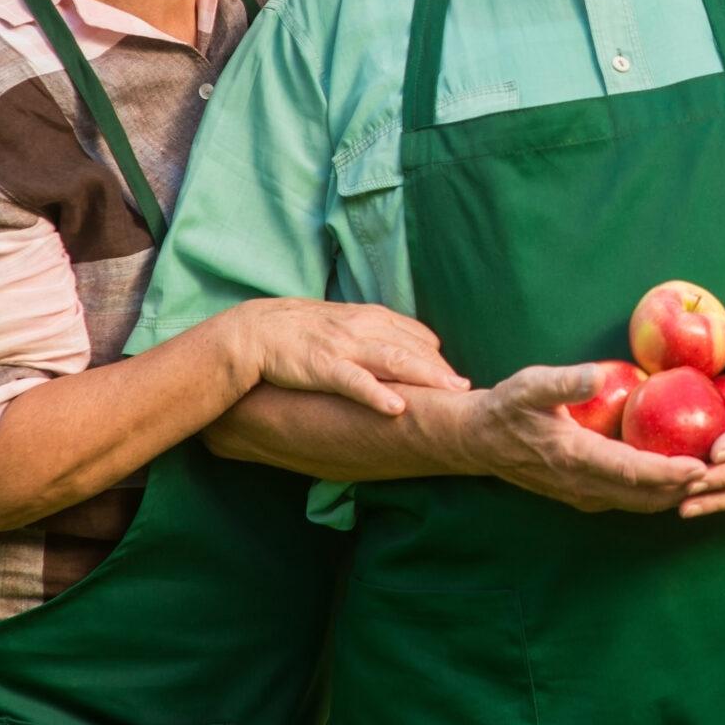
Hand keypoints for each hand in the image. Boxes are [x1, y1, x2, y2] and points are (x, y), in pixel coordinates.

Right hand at [235, 298, 466, 417]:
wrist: (254, 330)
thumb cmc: (302, 331)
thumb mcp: (347, 325)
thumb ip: (379, 334)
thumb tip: (414, 349)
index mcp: (373, 317)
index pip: (418, 338)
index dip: (439, 361)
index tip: (457, 382)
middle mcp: (365, 327)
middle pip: (415, 348)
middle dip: (443, 370)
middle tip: (470, 392)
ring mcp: (345, 345)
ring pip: (395, 359)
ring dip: (426, 377)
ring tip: (452, 394)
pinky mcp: (323, 365)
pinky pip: (355, 381)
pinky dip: (377, 393)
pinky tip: (396, 407)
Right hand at [465, 364, 707, 512]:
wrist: (478, 442)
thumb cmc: (507, 408)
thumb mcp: (529, 386)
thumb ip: (563, 381)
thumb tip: (597, 374)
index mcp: (574, 457)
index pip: (631, 471)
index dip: (669, 473)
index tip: (702, 467)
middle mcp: (583, 485)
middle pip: (644, 496)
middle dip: (684, 488)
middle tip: (723, 471)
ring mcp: (583, 496)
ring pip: (639, 504)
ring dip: (674, 495)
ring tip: (710, 477)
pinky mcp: (584, 496)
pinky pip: (628, 500)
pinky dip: (656, 494)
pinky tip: (677, 479)